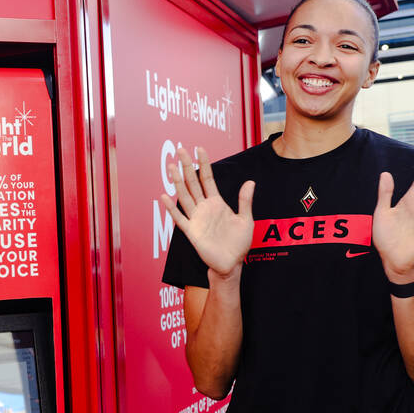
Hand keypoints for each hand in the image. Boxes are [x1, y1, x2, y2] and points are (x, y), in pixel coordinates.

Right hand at [161, 147, 254, 277]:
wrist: (231, 264)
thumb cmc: (239, 243)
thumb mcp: (246, 220)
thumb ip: (245, 201)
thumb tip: (250, 181)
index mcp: (217, 203)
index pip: (208, 179)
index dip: (204, 164)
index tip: (199, 148)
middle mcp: (204, 208)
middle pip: (193, 183)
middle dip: (187, 166)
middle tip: (180, 149)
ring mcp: (196, 218)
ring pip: (184, 196)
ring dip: (177, 181)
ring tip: (170, 167)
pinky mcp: (192, 231)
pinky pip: (179, 218)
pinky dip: (171, 208)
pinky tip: (164, 196)